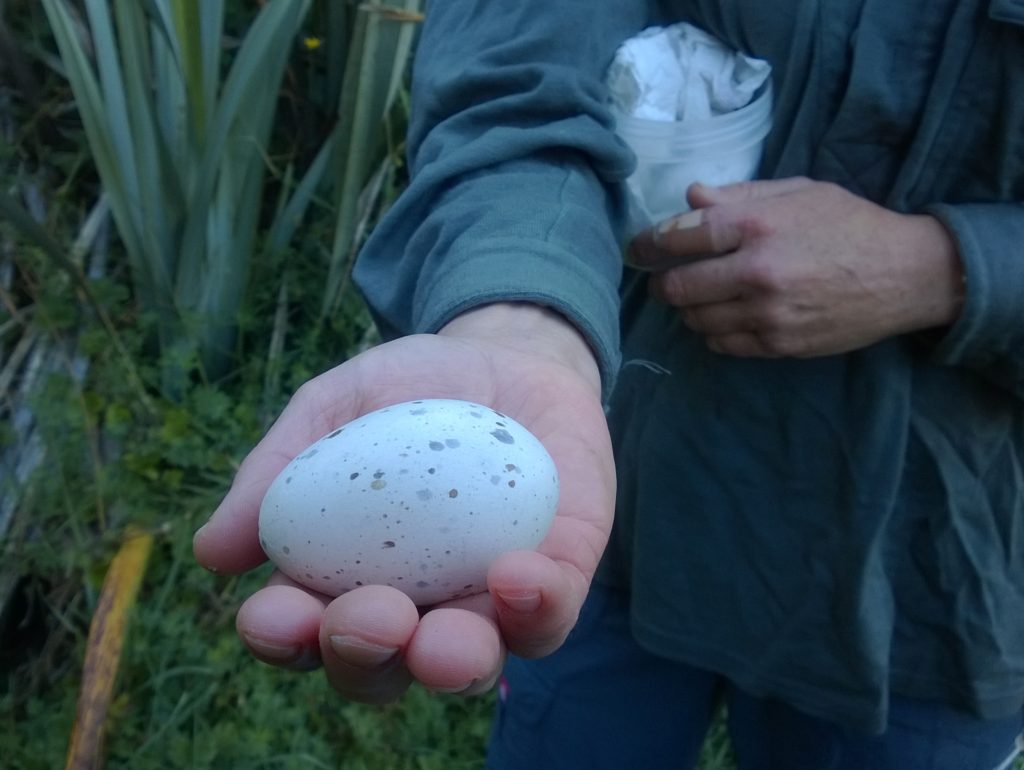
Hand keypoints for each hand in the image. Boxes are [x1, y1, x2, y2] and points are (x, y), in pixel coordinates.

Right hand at [193, 303, 614, 701]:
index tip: (271, 612)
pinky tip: (517, 577)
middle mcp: (413, 607)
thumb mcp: (333, 408)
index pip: (303, 631)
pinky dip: (535, 608)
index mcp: (344, 577)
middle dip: (365, 657)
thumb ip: (279, 468)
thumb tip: (211, 551)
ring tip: (441, 641)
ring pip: (468, 664)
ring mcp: (487, 600)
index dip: (282, 637)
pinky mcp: (558, 576)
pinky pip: (549, 616)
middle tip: (365, 615)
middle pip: (381, 667)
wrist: (506, 357)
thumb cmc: (407, 390)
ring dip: (451, 662)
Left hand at [627, 178, 964, 356]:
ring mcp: (767, 313)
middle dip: (664, 283)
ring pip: (696, 320)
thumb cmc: (850, 224)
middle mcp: (757, 271)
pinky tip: (725, 317)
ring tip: (700, 296)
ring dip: (689, 309)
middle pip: (679, 286)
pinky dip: (714, 332)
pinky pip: (723, 344)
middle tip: (665, 279)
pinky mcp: (779, 344)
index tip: (640, 248)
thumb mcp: (799, 193)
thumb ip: (740, 195)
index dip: (650, 243)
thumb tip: (691, 197)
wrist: (905, 275)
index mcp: (758, 225)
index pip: (681, 236)